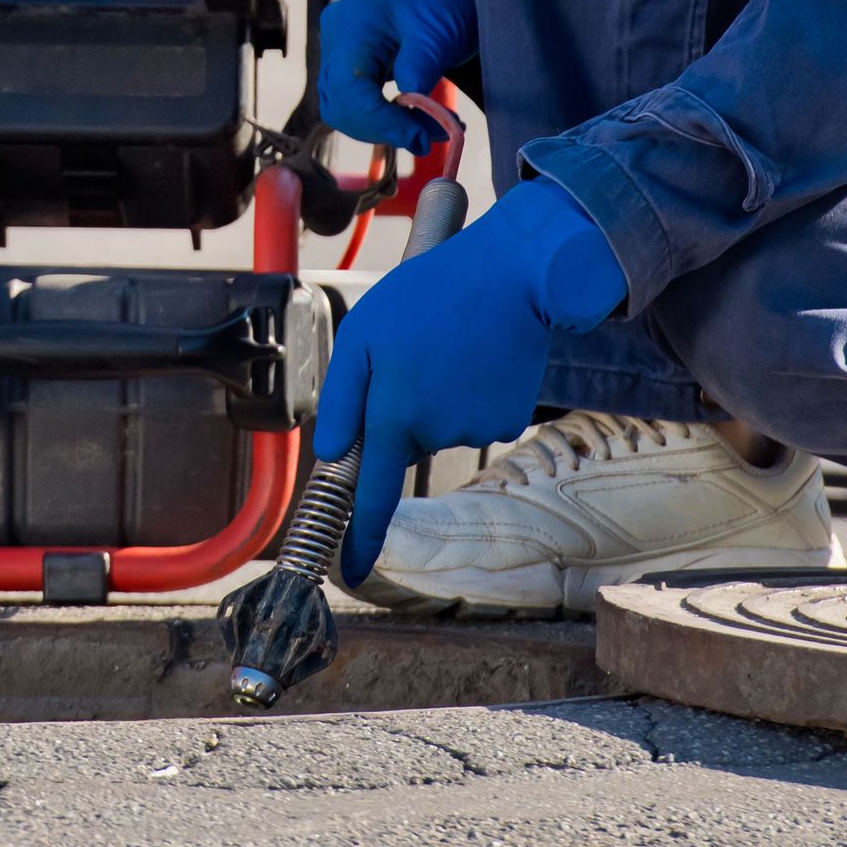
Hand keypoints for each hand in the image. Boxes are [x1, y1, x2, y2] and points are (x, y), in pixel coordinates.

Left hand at [314, 178, 626, 581]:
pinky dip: (469, 396)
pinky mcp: (508, 419)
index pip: (374, 497)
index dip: (362, 539)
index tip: (353, 572)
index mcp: (395, 414)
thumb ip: (341, 400)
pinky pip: (474, 420)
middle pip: (405, 445)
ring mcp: (478, 428)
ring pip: (441, 430)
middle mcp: (438, 432)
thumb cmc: (429, 296)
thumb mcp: (364, 334)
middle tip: (411, 356)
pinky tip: (476, 357)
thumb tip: (332, 456)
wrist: (514, 274)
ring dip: (436, 400)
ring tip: (448, 347)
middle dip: (400, 413)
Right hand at [318, 0, 477, 154]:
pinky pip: (360, 100)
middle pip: (341, 106)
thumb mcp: (438, 31)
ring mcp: (342, 49)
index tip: (423, 137)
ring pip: (347, 108)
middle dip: (384, 129)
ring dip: (388, 126)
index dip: (382, 123)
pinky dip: (388, 116)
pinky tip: (421, 117)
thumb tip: (410, 120)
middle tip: (432, 135)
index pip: (349, 93)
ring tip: (434, 127)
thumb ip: (420, 70)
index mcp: (351, 26)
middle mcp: (337, 38)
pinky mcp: (356, 61)